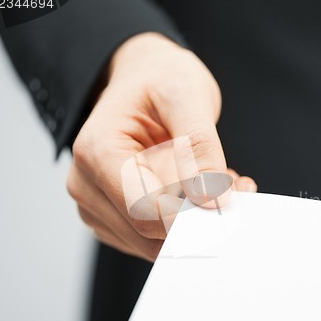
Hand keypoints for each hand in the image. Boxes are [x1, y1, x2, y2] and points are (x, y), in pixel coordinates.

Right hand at [66, 33, 256, 261]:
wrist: (143, 79)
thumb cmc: (159, 80)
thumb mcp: (185, 96)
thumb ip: (199, 147)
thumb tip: (211, 199)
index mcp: (97, 152)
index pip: (145, 210)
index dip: (192, 213)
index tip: (231, 198)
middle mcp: (86, 184)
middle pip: (149, 232)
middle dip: (197, 216)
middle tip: (234, 184)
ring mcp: (98, 205)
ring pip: (154, 241)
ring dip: (194, 219)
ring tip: (216, 179)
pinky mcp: (115, 217)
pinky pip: (155, 237)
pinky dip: (185, 220)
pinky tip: (200, 189)